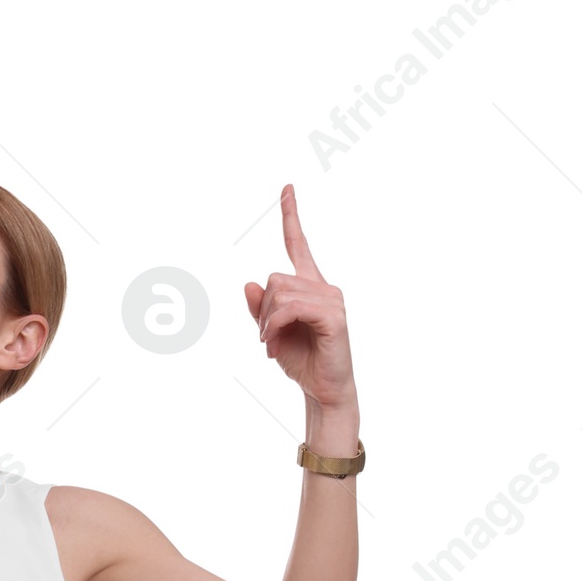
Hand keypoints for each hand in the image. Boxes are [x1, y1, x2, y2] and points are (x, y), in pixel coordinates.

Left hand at [243, 185, 356, 421]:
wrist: (323, 391)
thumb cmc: (302, 362)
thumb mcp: (272, 333)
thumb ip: (260, 310)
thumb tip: (248, 283)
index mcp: (310, 286)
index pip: (298, 245)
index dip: (291, 217)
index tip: (287, 189)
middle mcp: (323, 286)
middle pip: (275, 278)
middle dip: (261, 310)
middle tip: (264, 338)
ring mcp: (331, 299)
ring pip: (280, 292)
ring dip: (267, 323)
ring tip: (271, 346)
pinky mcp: (333, 316)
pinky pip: (292, 307)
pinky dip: (276, 326)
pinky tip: (273, 347)